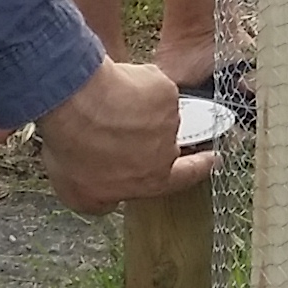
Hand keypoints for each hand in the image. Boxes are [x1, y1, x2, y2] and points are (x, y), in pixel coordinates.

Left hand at [36, 57, 216, 212]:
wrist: (77, 106)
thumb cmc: (75, 150)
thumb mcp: (80, 194)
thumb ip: (103, 202)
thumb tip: (110, 200)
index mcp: (153, 178)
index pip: (185, 176)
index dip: (199, 167)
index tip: (211, 158)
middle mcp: (168, 149)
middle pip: (166, 140)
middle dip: (148, 132)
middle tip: (124, 125)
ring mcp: (168, 117)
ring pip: (156, 110)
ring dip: (135, 109)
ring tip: (104, 107)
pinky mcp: (163, 89)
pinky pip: (151, 85)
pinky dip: (134, 84)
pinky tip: (112, 88)